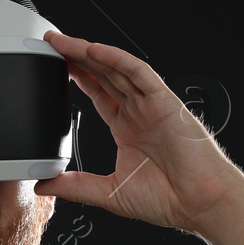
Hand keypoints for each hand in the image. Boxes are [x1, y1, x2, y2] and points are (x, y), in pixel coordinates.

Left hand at [35, 30, 243, 233]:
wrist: (199, 203)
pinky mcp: (164, 101)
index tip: (53, 66)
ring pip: (116, 68)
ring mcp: (151, 105)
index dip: (76, 77)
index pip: (97, 94)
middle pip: (103, 75)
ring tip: (63, 41)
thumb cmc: (168, 199)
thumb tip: (44, 185)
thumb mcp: (108, 193)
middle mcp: (138, 113)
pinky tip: (94, 50)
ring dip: (89, 53)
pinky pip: (138, 72)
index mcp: (127, 129)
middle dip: (76, 58)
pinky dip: (116, 59)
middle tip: (51, 43)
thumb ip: (75, 187)